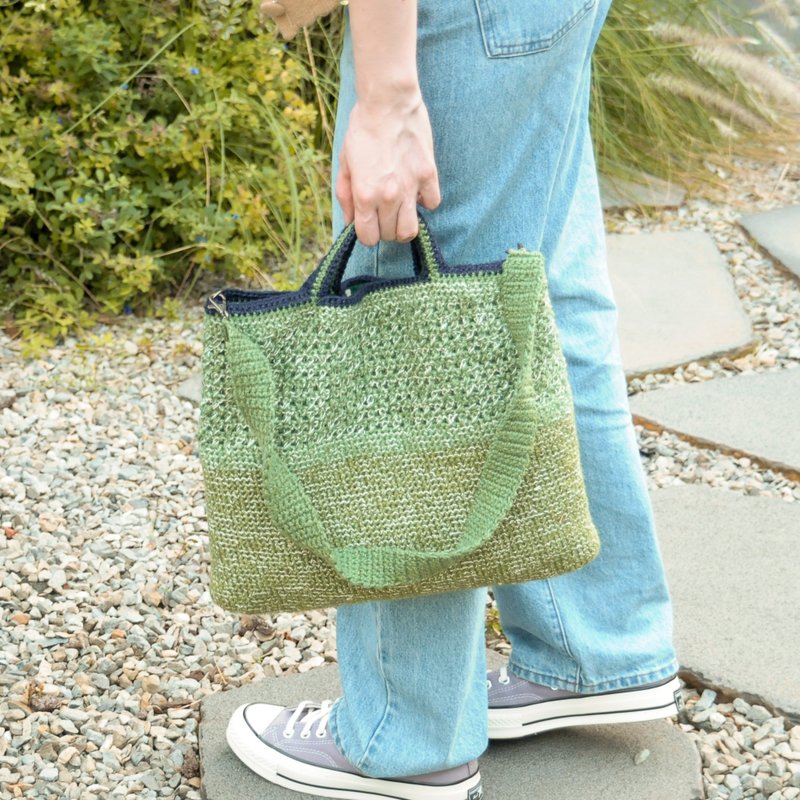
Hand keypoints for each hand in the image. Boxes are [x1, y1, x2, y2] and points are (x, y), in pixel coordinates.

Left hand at [335, 90, 440, 245]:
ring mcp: (411, 188)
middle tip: (383, 213)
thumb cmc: (362, 131)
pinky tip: (416, 190)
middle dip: (384, 229)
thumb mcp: (344, 163)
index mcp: (364, 195)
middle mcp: (388, 197)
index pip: (368, 238)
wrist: (388, 102)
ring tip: (400, 210)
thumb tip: (350, 221)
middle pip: (390, 235)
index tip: (368, 224)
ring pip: (411, 230)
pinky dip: (424, 202)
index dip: (367, 234)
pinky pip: (432, 204)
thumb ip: (345, 196)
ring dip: (404, 225)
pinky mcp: (428, 175)